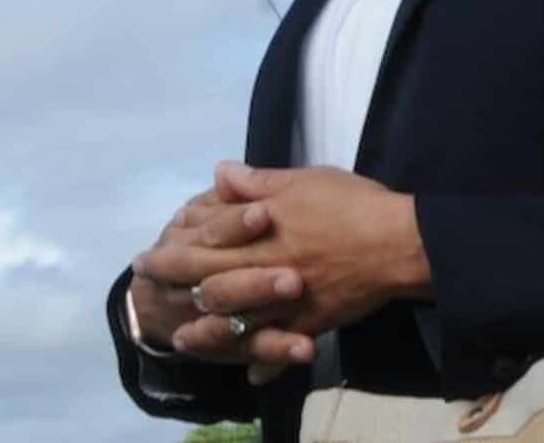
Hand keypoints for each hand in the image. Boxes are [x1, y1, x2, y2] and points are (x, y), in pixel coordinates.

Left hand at [137, 163, 430, 346]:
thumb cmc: (352, 205)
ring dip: (206, 334)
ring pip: (235, 325)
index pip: (200, 247)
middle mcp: (262, 272)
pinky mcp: (310, 323)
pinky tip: (255, 371)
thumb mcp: (304, 182)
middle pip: (207, 288)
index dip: (169, 252)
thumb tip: (220, 172)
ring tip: (184, 339)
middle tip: (151, 298)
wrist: (398, 242)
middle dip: (174, 292)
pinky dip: (266, 361)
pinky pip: (281, 347)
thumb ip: (259, 182)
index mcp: (257, 236)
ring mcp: (285, 303)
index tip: (146, 257)